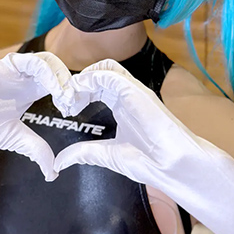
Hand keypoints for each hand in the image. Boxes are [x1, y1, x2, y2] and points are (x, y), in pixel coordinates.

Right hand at [0, 52, 72, 180]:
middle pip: (60, 71)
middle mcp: (28, 79)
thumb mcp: (15, 139)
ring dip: (63, 79)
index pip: (61, 84)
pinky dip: (50, 74)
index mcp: (32, 91)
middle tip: (74, 104)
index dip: (72, 94)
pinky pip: (35, 62)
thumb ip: (36, 150)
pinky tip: (54, 91)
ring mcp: (19, 71)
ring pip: (51, 63)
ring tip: (66, 99)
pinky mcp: (8, 66)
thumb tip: (53, 173)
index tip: (74, 111)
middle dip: (72, 85)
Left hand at [53, 59, 233, 233]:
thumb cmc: (149, 161)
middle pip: (98, 75)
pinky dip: (90, 78)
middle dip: (78, 85)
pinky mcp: (135, 90)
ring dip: (83, 78)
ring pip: (104, 68)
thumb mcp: (107, 155)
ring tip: (70, 95)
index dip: (79, 93)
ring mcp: (132, 91)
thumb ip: (84, 153)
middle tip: (65, 102)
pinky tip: (79, 91)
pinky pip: (109, 74)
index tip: (66, 108)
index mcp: (123, 106)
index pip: (97, 87)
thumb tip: (61, 162)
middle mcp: (127, 95)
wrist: (172, 166)